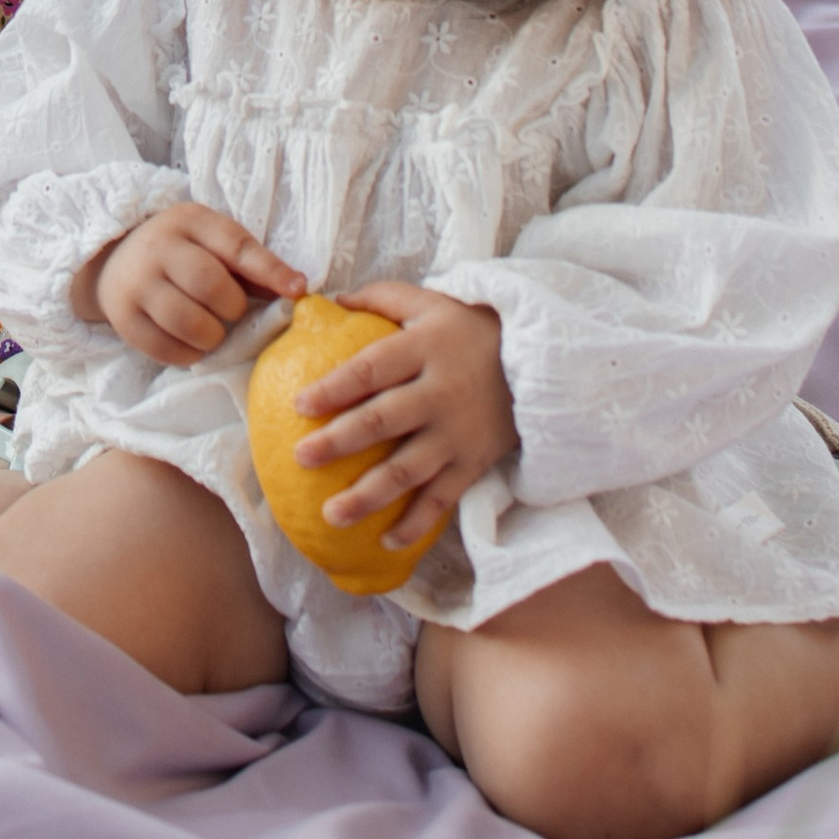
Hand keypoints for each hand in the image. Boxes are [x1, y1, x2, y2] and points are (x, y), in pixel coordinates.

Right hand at [77, 201, 304, 362]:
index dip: (269, 270)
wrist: (115, 260)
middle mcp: (158, 247)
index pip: (235, 245)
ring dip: (212, 336)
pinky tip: (191, 343)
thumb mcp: (212, 241)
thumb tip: (295, 290)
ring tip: (213, 331)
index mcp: (189, 221)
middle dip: (233, 308)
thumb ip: (250, 263)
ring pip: (188, 322)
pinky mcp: (123, 318)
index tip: (297, 291)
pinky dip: (189, 354)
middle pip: (210, 285)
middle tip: (232, 312)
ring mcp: (137, 283)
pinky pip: (166, 349)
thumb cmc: (181, 252)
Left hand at [293, 283, 513, 551]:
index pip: (372, 367)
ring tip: (331, 514)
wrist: (538, 362)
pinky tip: (386, 540)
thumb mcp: (429, 302)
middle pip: (383, 420)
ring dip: (368, 495)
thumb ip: (380, 298)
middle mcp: (439, 392)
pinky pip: (441, 499)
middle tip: (300, 458)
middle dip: (340, 442)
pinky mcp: (473, 463)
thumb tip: (329, 302)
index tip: (300, 405)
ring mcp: (457, 433)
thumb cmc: (469, 331)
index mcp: (424, 348)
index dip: (336, 386)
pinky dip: (416, 523)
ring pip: (408, 469)